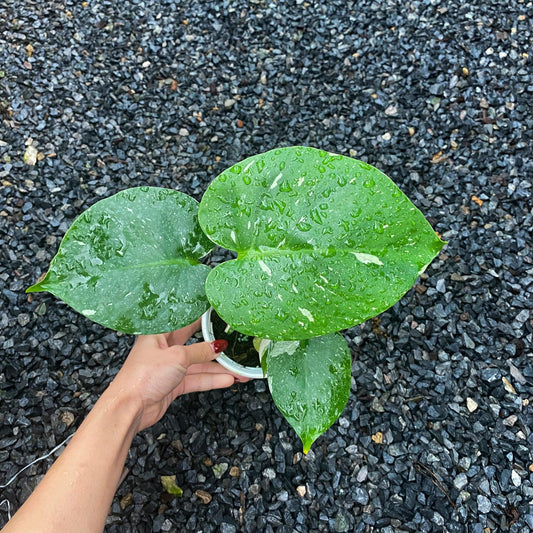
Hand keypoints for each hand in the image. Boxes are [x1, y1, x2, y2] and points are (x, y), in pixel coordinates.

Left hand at [106, 319, 244, 431]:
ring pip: (199, 365)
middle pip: (195, 345)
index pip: (186, 322)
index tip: (220, 316)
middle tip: (235, 344)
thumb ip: (200, 351)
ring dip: (219, 368)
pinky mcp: (173, 385)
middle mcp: (165, 349)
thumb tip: (218, 345)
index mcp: (160, 334)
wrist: (129, 408)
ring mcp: (169, 368)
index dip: (203, 319)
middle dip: (216, 347)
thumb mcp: (177, 357)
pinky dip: (212, 380)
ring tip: (239, 369)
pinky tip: (228, 379)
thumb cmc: (143, 376)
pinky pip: (197, 379)